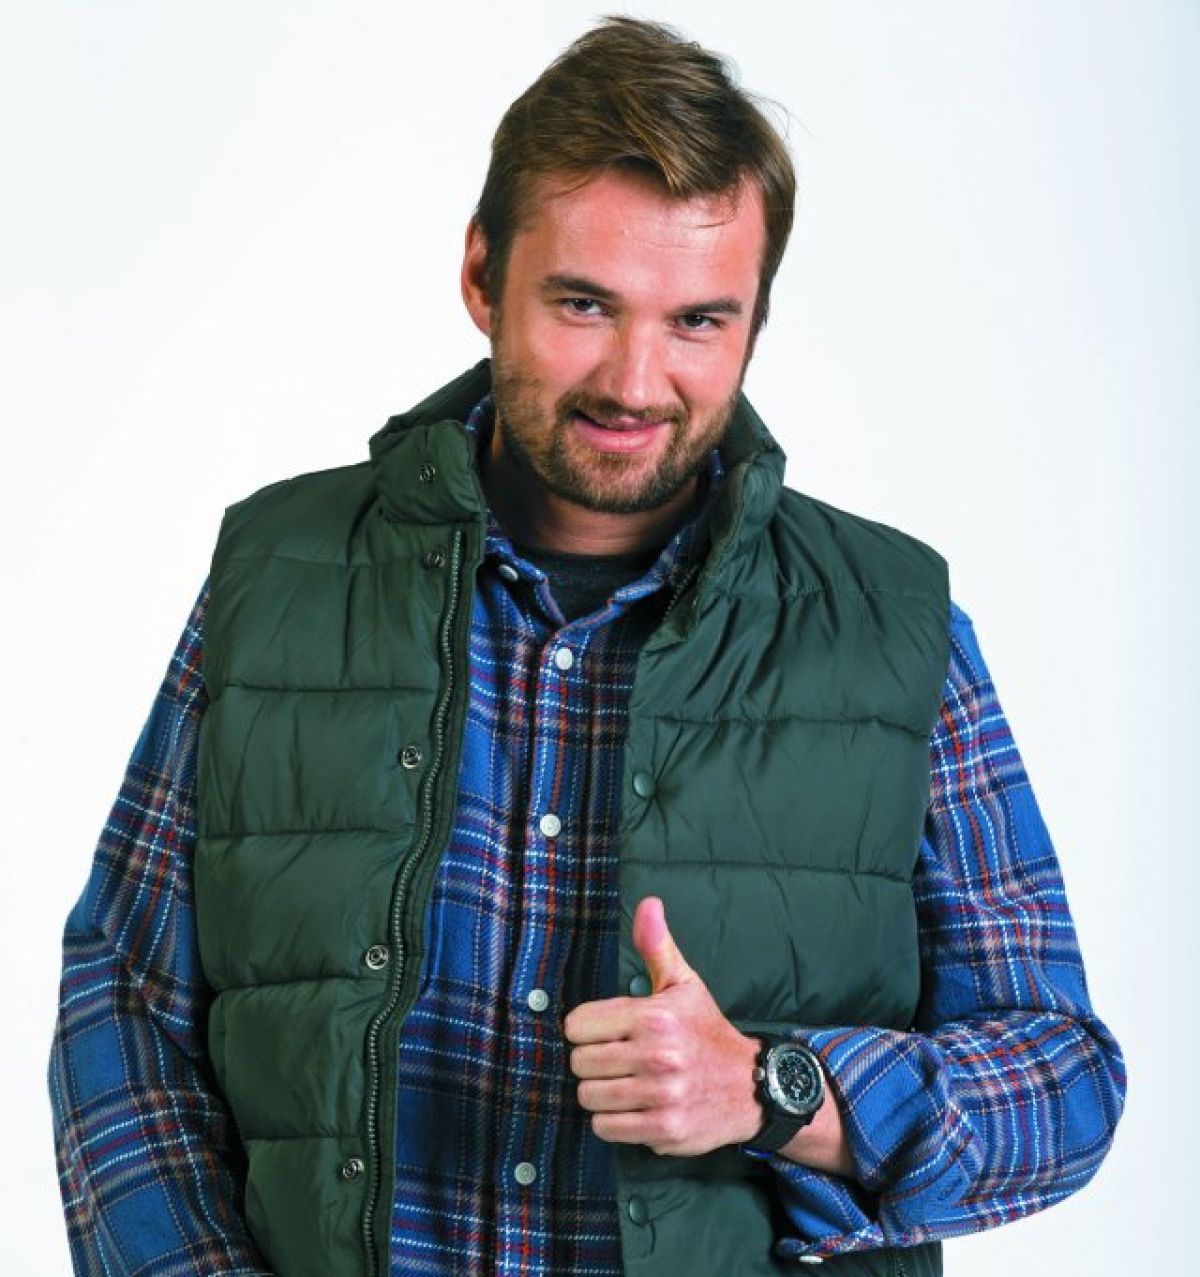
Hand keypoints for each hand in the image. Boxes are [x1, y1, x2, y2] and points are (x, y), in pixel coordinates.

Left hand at [563, 895, 762, 1156]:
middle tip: (613, 1059)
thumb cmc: (706, 1031)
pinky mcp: (664, 1130)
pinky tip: (632, 1107)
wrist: (752, 1086)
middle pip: (580, 1063)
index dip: (586, 1029)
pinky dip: (612, 1121)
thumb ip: (657, 946)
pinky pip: (605, 1128)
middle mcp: (656, 1055)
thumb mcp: (684, 984)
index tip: (603, 1032)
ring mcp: (660, 1095)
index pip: (577, 1025)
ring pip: (588, 1097)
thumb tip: (648, 904)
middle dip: (590, 1061)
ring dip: (600, 1092)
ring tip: (622, 1083)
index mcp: (654, 1016)